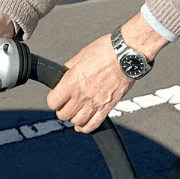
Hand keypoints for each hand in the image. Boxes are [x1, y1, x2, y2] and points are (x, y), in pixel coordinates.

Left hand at [47, 15, 166, 132]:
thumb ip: (70, 68)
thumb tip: (64, 74)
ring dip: (74, 118)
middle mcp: (82, 95)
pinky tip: (83, 125)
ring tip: (76, 112)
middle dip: (62, 110)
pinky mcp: (108, 107)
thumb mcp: (81, 55)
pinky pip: (93, 125)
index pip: (53, 102)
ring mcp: (95, 103)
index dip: (54, 99)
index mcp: (72, 82)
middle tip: (66, 104)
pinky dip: (86, 127)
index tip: (57, 97)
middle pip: (63, 115)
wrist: (127, 56)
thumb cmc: (106, 51)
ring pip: (77, 122)